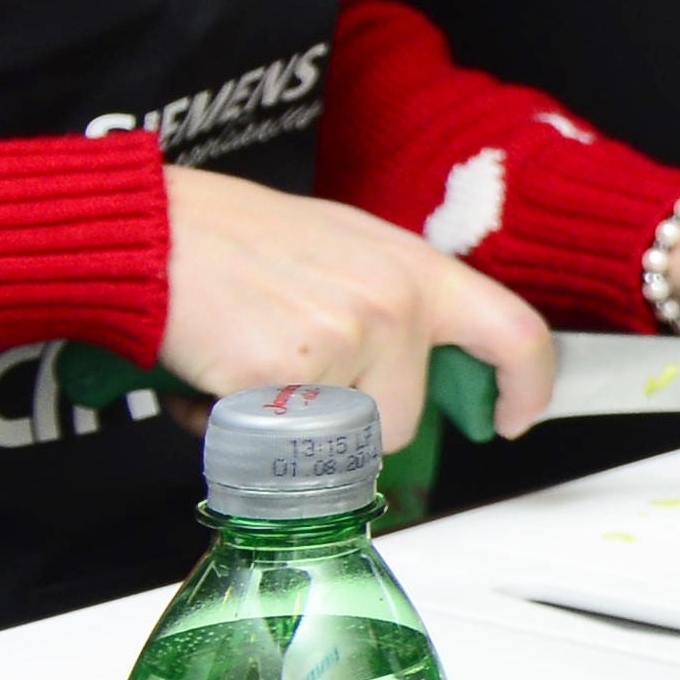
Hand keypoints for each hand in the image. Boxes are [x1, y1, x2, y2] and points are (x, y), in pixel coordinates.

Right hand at [160, 163, 548, 451]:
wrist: (153, 233)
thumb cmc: (235, 239)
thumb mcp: (345, 248)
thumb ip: (395, 300)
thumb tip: (423, 358)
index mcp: (417, 271)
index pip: (515, 332)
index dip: (527, 385)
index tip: (514, 416)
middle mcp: (393, 305)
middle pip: (402, 420)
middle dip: (346, 421)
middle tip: (292, 373)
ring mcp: (344, 341)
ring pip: (337, 442)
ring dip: (288, 429)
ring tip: (248, 368)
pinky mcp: (287, 378)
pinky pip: (274, 446)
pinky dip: (236, 431)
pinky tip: (214, 383)